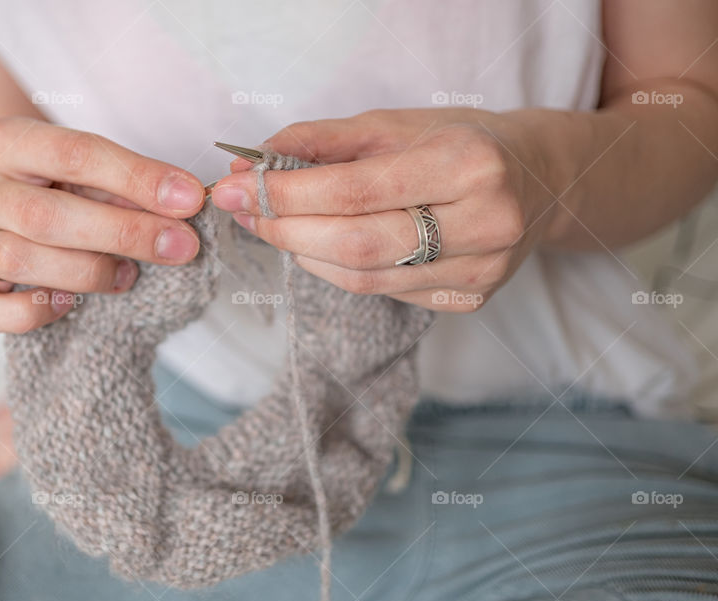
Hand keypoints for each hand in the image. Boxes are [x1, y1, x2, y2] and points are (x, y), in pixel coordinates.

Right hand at [0, 117, 205, 331]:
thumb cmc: (56, 182)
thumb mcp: (88, 167)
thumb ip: (126, 183)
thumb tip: (181, 204)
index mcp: (6, 140)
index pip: (75, 153)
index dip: (138, 178)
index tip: (188, 199)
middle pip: (45, 215)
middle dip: (124, 233)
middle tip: (179, 246)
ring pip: (17, 260)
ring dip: (86, 272)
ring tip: (127, 275)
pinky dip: (33, 312)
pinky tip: (69, 303)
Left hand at [211, 109, 552, 311]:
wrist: (540, 181)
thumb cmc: (461, 143)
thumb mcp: (396, 124)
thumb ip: (323, 141)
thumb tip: (254, 164)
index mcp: (468, 164)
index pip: (355, 191)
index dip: (286, 195)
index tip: (237, 188)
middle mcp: (484, 223)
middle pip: (356, 245)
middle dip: (285, 230)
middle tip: (245, 212)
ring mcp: (480, 271)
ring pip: (364, 278)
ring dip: (304, 252)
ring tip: (275, 225)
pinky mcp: (470, 299)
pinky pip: (383, 291)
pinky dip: (338, 269)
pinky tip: (321, 245)